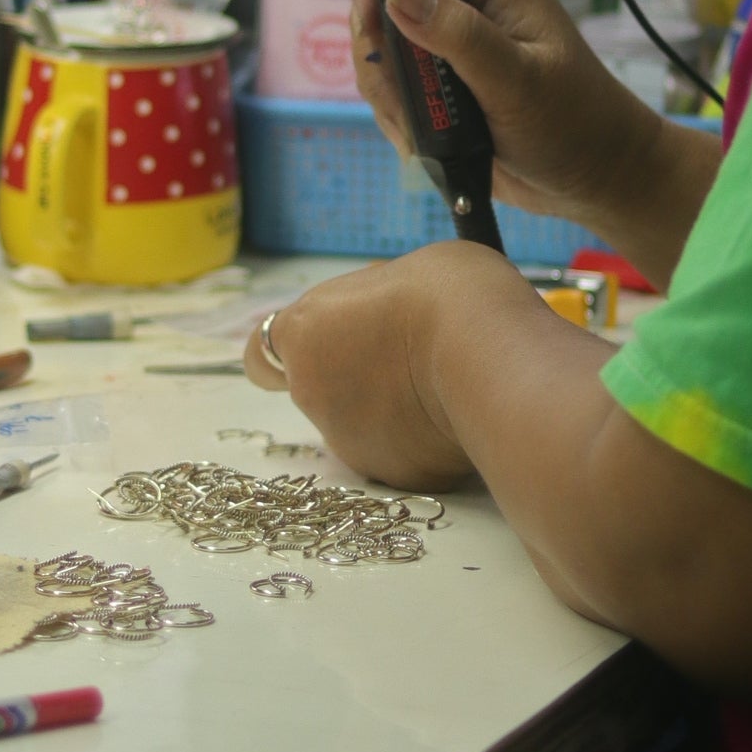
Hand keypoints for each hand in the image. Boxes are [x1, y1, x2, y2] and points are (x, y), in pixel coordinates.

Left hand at [243, 250, 506, 490]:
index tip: (322, 348)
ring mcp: (350, 442)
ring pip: (362, 428)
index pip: (261, 357)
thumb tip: (378, 323)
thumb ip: (371, 308)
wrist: (490, 354)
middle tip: (409, 361)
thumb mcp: (397, 275)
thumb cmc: (447, 294)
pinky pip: (404, 456)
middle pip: (321, 391)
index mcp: (304, 334)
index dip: (292, 354)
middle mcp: (313, 394)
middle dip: (355, 382)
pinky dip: (423, 443)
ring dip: (389, 414)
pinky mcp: (394, 476)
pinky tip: (460, 417)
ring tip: (445, 388)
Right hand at [347, 0, 664, 229]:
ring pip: (384, 43)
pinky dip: (395, 112)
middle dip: (376, 42)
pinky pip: (395, 82)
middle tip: (394, 90)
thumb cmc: (575, 123)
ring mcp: (451, 42)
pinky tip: (418, 142)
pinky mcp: (443, 81)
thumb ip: (458, 34)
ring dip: (385, 88)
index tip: (369, 14)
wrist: (598, 178)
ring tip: (414, 130)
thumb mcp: (517, 80)